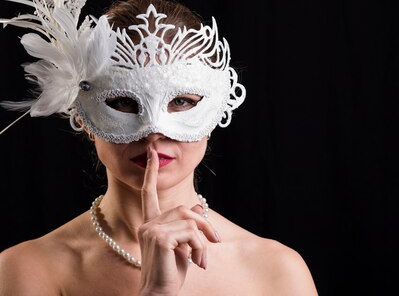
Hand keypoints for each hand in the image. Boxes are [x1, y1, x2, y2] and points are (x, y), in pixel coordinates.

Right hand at [138, 148, 219, 295]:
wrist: (160, 294)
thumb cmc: (171, 273)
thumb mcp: (185, 246)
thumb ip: (189, 226)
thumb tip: (199, 208)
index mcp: (150, 223)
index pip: (148, 193)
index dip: (150, 172)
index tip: (151, 152)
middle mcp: (147, 224)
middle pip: (185, 209)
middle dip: (205, 226)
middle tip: (216, 243)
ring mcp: (151, 230)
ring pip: (191, 221)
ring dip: (204, 240)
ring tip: (202, 259)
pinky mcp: (160, 238)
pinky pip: (192, 234)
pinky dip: (200, 248)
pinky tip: (198, 263)